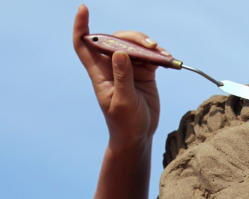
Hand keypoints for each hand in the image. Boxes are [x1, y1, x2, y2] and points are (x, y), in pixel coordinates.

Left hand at [72, 4, 163, 149]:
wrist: (138, 136)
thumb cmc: (124, 123)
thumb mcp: (122, 102)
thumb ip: (122, 77)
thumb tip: (119, 52)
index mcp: (99, 73)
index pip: (84, 44)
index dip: (81, 26)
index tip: (84, 9)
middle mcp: (112, 67)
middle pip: (116, 40)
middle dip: (131, 37)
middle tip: (149, 46)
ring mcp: (129, 68)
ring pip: (134, 45)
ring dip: (147, 44)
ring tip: (160, 52)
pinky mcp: (144, 73)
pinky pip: (150, 56)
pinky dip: (159, 54)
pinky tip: (167, 58)